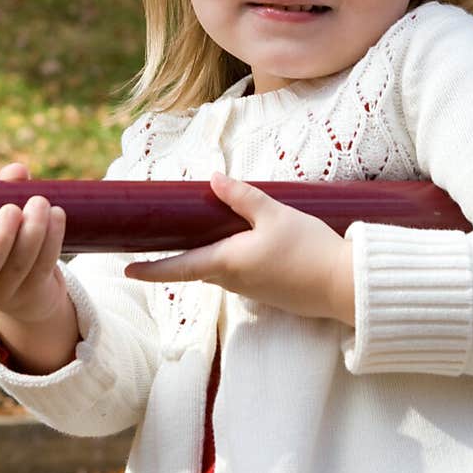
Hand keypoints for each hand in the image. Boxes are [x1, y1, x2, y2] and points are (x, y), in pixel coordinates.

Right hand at [0, 163, 68, 325]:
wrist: (24, 280)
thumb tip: (16, 171)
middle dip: (2, 237)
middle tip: (12, 208)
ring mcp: (4, 292)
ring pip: (19, 267)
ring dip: (33, 232)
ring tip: (40, 202)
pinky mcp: (32, 291)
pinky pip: (43, 266)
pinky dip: (53, 239)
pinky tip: (58, 215)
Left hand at [125, 171, 354, 324]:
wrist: (345, 285)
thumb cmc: (309, 248)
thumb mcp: (275, 213)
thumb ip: (242, 197)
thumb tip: (213, 179)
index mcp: (228, 262)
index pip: (179, 267)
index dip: (151, 269)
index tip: (127, 268)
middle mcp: (234, 281)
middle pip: (199, 267)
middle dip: (180, 256)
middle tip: (161, 240)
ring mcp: (253, 291)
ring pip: (220, 271)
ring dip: (209, 256)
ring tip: (205, 233)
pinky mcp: (270, 293)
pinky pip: (241, 276)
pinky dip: (233, 260)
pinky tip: (246, 244)